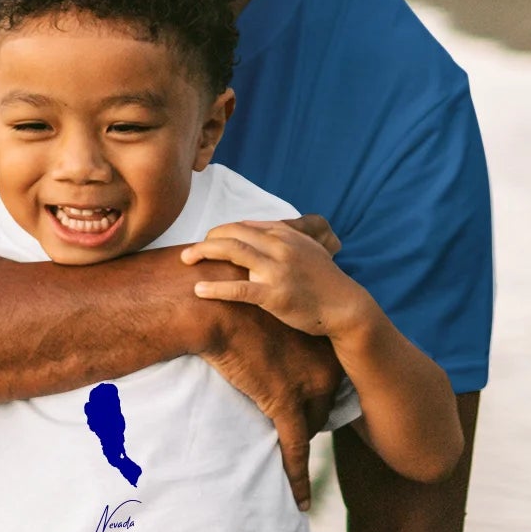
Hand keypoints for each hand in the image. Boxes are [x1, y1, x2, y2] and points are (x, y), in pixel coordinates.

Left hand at [182, 220, 371, 338]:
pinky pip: (238, 289)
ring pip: (232, 252)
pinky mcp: (274, 295)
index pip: (244, 225)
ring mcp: (277, 270)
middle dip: (207, 239)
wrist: (345, 306)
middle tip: (190, 252)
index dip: (221, 232)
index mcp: (285, 234)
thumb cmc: (324, 280)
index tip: (208, 242)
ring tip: (185, 260)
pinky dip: (215, 289)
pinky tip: (199, 290)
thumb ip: (282, 238)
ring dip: (203, 253)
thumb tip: (252, 231)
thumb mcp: (307, 249)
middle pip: (233, 233)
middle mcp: (280, 246)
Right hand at [192, 294, 340, 510]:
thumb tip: (270, 339)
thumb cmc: (229, 306)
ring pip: (309, 429)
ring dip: (297, 439)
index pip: (326, 382)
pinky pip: (296, 450)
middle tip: (284, 418)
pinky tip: (301, 501)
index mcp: (324, 342)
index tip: (294, 394)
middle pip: (321, 407)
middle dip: (305, 416)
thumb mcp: (266, 313)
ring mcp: (308, 388)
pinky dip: (297, 477)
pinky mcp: (285, 406)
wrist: (209, 307)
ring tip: (291, 462)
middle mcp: (326, 366)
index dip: (308, 393)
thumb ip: (281, 331)